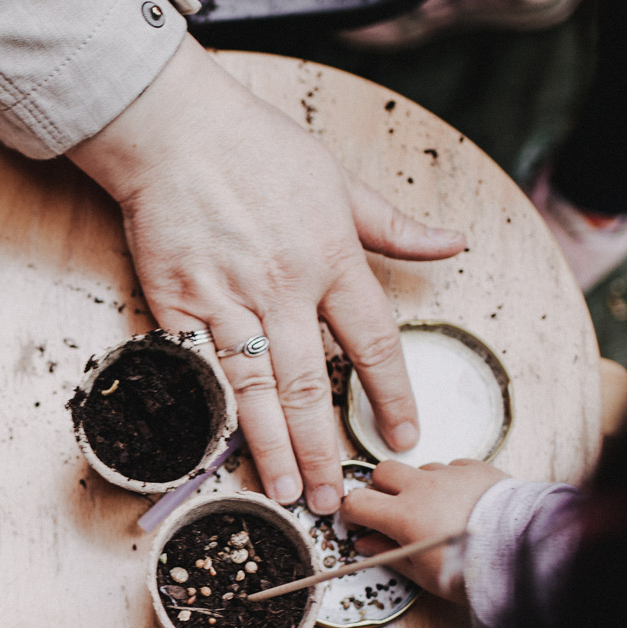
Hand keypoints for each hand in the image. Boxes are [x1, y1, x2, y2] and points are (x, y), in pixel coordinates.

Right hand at [68, 39, 465, 514]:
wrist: (175, 131)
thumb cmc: (255, 147)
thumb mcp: (339, 180)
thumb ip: (392, 227)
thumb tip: (451, 244)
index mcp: (330, 258)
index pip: (373, 342)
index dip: (391, 395)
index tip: (403, 435)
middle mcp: (283, 287)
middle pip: (309, 384)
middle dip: (324, 447)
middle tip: (333, 496)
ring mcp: (227, 298)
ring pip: (254, 388)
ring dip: (271, 445)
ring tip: (283, 488)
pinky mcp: (177, 301)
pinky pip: (197, 369)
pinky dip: (209, 411)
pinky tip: (217, 447)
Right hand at [340, 459, 506, 598]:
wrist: (523, 553)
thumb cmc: (474, 569)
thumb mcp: (424, 573)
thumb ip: (389, 554)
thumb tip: (366, 544)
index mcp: (403, 516)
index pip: (357, 502)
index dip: (352, 512)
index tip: (359, 522)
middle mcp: (423, 488)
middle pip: (382, 472)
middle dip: (382, 489)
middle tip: (393, 509)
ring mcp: (451, 475)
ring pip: (420, 469)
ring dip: (419, 485)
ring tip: (437, 509)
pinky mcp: (476, 469)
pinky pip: (453, 467)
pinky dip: (451, 481)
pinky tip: (462, 501)